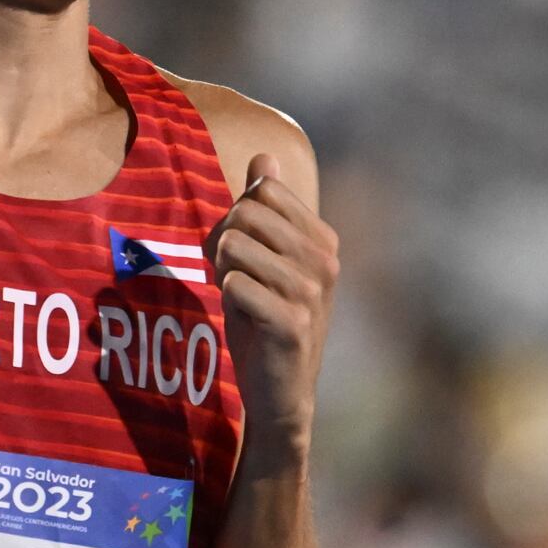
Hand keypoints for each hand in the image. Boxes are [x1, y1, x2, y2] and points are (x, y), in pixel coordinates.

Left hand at [208, 153, 338, 457]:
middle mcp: (325, 260)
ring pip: (233, 245)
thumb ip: (264, 209)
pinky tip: (245, 320)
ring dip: (223, 274)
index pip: (261, 191)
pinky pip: (235, 284)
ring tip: (242, 300)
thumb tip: (265, 157)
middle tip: (234, 279)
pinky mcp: (293, 322)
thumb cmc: (264, 319)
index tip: (240, 255)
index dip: (235, 219)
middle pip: (243, 213)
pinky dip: (228, 299)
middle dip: (222, 244)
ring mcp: (312, 291)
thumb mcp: (263, 258)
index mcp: (322, 239)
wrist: (279, 389)